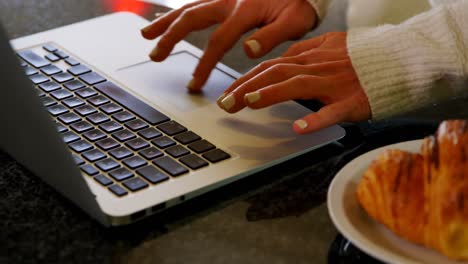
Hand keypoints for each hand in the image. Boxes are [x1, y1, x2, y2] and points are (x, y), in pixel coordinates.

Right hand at [140, 0, 316, 91]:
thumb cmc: (300, 5)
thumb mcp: (295, 22)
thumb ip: (272, 36)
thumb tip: (248, 50)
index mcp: (245, 10)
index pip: (218, 41)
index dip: (204, 64)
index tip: (194, 84)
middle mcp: (229, 0)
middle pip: (192, 18)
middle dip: (170, 37)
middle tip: (155, 55)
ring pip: (189, 7)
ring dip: (166, 22)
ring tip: (146, 35)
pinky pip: (196, 2)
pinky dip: (179, 12)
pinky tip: (167, 18)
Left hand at [217, 32, 370, 133]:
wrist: (400, 59)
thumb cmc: (362, 58)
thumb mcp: (330, 46)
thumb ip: (305, 53)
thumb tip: (279, 61)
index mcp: (312, 56)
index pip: (271, 65)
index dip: (246, 79)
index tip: (228, 92)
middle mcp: (318, 67)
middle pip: (276, 73)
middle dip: (247, 87)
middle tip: (225, 103)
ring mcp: (335, 83)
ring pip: (298, 85)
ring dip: (271, 93)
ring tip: (248, 103)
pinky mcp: (352, 101)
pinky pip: (334, 111)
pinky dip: (316, 120)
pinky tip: (299, 128)